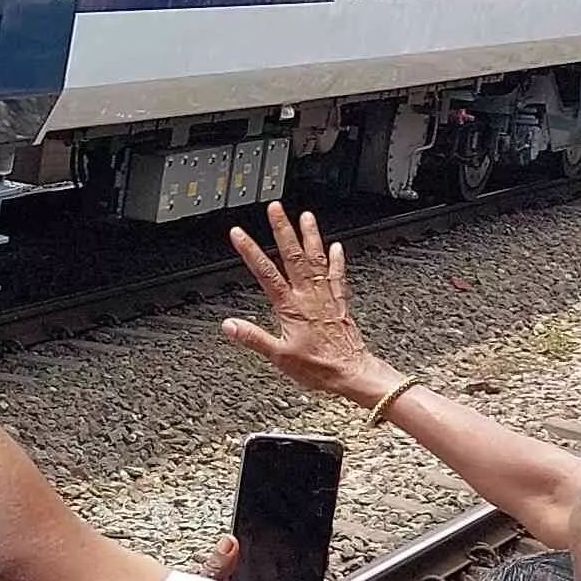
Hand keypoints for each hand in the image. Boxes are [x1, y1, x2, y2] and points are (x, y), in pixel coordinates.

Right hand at [220, 202, 395, 411]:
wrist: (351, 372)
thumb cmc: (318, 367)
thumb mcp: (278, 356)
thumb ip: (253, 338)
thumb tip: (229, 325)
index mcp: (290, 307)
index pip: (265, 272)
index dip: (250, 251)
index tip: (239, 234)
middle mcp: (308, 296)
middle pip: (293, 256)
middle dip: (282, 230)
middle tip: (275, 209)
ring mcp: (325, 296)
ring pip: (316, 259)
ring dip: (311, 236)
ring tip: (305, 216)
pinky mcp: (339, 301)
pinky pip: (337, 275)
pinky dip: (336, 259)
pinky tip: (336, 247)